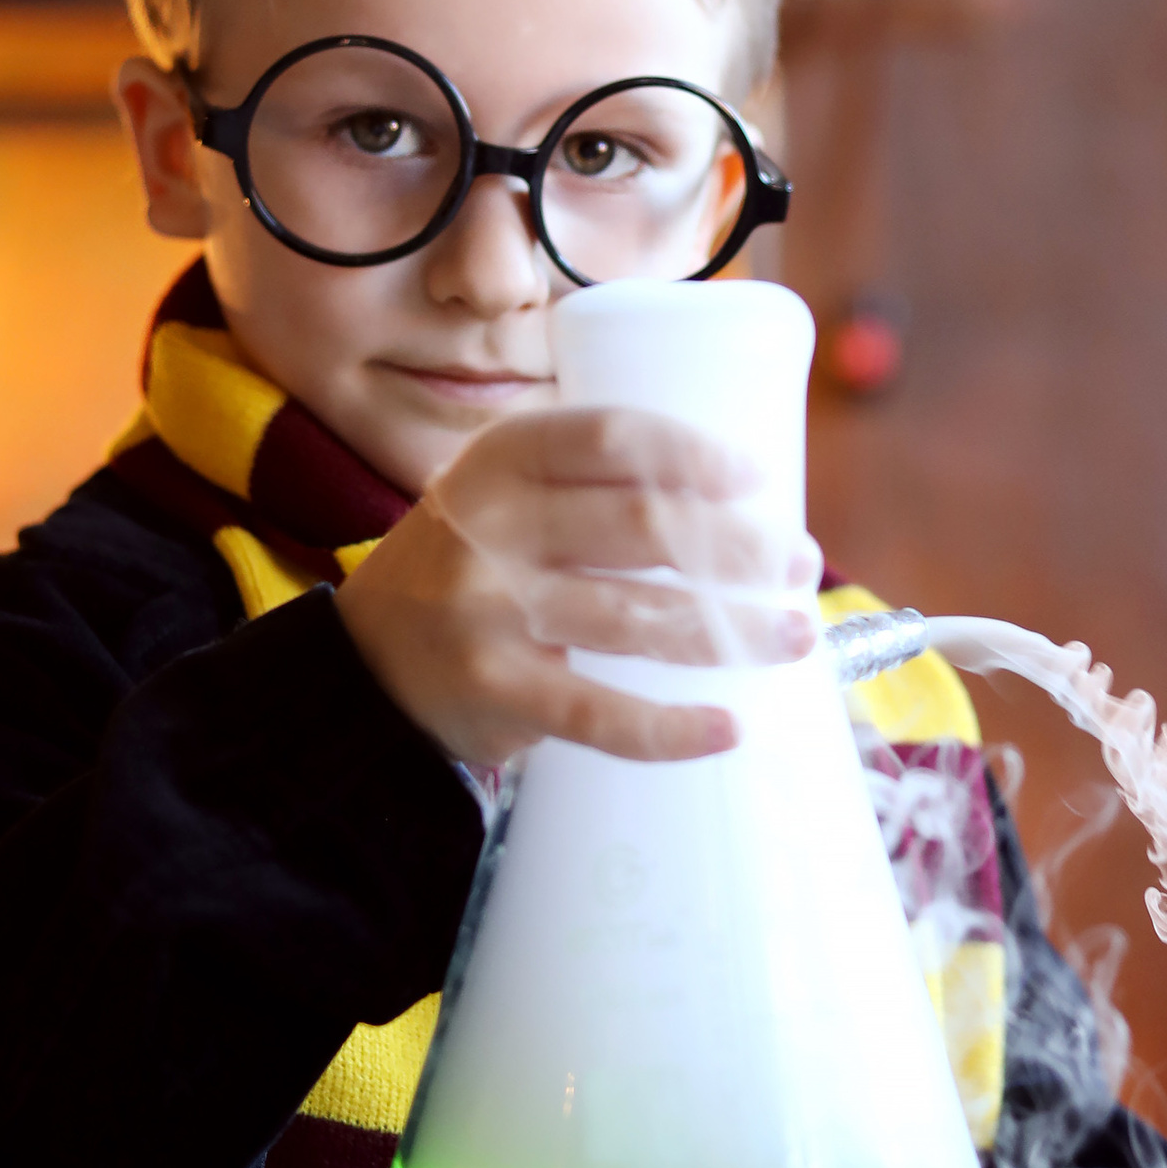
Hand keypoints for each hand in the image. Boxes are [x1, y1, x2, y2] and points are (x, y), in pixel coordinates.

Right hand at [336, 401, 818, 770]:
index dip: (691, 454)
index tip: (755, 478)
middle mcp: (491, 527)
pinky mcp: (496, 690)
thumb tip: (738, 503)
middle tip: (801, 564)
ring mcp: (491, 611)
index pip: (609, 439)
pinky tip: (726, 728)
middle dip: (739, 548)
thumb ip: (588, 486)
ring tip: (795, 636)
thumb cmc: (469, 569)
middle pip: (643, 527)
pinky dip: (669, 728)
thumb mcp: (502, 498)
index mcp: (500, 461)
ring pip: (639, 620)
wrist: (365, 666)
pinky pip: (599, 714)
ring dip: (734, 632)